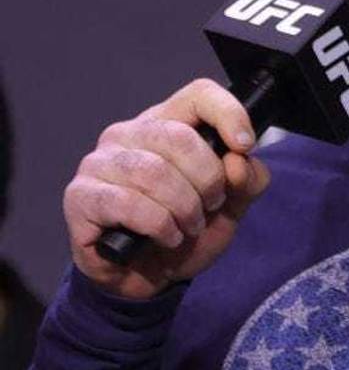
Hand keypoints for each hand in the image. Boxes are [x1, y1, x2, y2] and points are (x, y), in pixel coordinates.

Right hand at [63, 79, 270, 299]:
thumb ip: (247, 181)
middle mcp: (129, 134)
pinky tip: (166, 237)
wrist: (150, 275)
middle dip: (207, 180)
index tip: (244, 146)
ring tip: (189, 227)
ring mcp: (100, 163)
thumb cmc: (186, 229)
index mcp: (168, 123)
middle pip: (179, 137)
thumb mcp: (232, 206)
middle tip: (211, 206)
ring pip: (154, 172)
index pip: (198, 94)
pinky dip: (159, 225)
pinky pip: (128, 203)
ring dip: (184, 208)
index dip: (228, 114)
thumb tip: (238, 161)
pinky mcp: (80, 196)